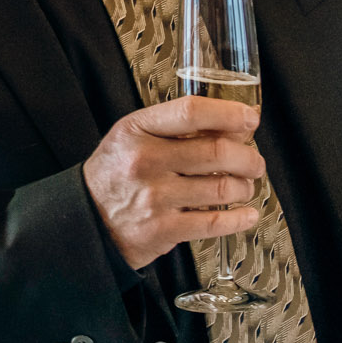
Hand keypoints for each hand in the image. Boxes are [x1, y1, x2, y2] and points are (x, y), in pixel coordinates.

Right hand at [82, 96, 264, 270]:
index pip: (190, 112)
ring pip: (222, 187)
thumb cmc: (116, 173)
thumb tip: (231, 125)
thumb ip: (175, 127)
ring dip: (244, 186)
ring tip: (245, 185)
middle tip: (254, 161)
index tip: (250, 118)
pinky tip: (247, 214)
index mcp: (138, 130)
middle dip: (247, 157)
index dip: (228, 113)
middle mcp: (146, 161)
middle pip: (216, 151)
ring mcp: (155, 197)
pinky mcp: (163, 230)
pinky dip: (239, 218)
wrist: (86, 220)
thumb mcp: (134, 136)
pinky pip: (215, 222)